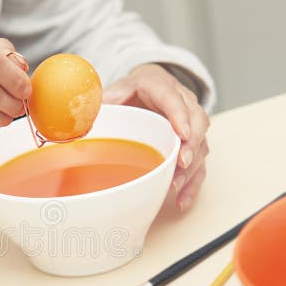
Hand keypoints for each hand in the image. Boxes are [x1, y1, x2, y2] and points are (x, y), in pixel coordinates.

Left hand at [103, 63, 209, 210]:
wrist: (143, 87)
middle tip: (182, 163)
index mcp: (158, 85)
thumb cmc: (128, 92)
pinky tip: (182, 199)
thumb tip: (84, 123)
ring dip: (192, 166)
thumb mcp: (111, 92)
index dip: (180, 115)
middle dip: (192, 143)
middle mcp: (182, 101)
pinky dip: (192, 182)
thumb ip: (99, 104)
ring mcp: (190, 122)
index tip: (182, 133)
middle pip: (198, 120)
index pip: (173, 98)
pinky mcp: (192, 141)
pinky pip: (199, 162)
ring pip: (202, 142)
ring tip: (177, 185)